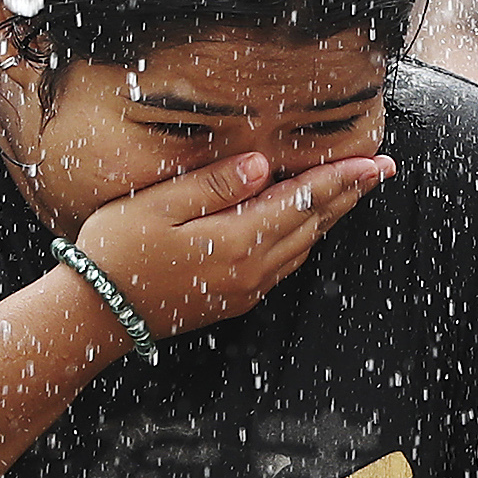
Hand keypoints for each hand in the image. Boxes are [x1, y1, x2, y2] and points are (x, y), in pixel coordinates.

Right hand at [70, 146, 392, 344]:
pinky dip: (306, 240)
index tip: (373, 162)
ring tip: (353, 193)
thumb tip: (263, 165)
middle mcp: (252, 270)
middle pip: (314, 225)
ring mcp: (246, 289)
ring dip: (331, 218)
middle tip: (382, 171)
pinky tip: (309, 227)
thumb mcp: (159, 206)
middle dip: (349, 196)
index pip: (303, 201)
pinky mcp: (235, 299)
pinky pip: (285, 265)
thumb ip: (216, 184)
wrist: (94, 314)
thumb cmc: (117, 252)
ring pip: (304, 247)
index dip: (340, 179)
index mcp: (238, 241)